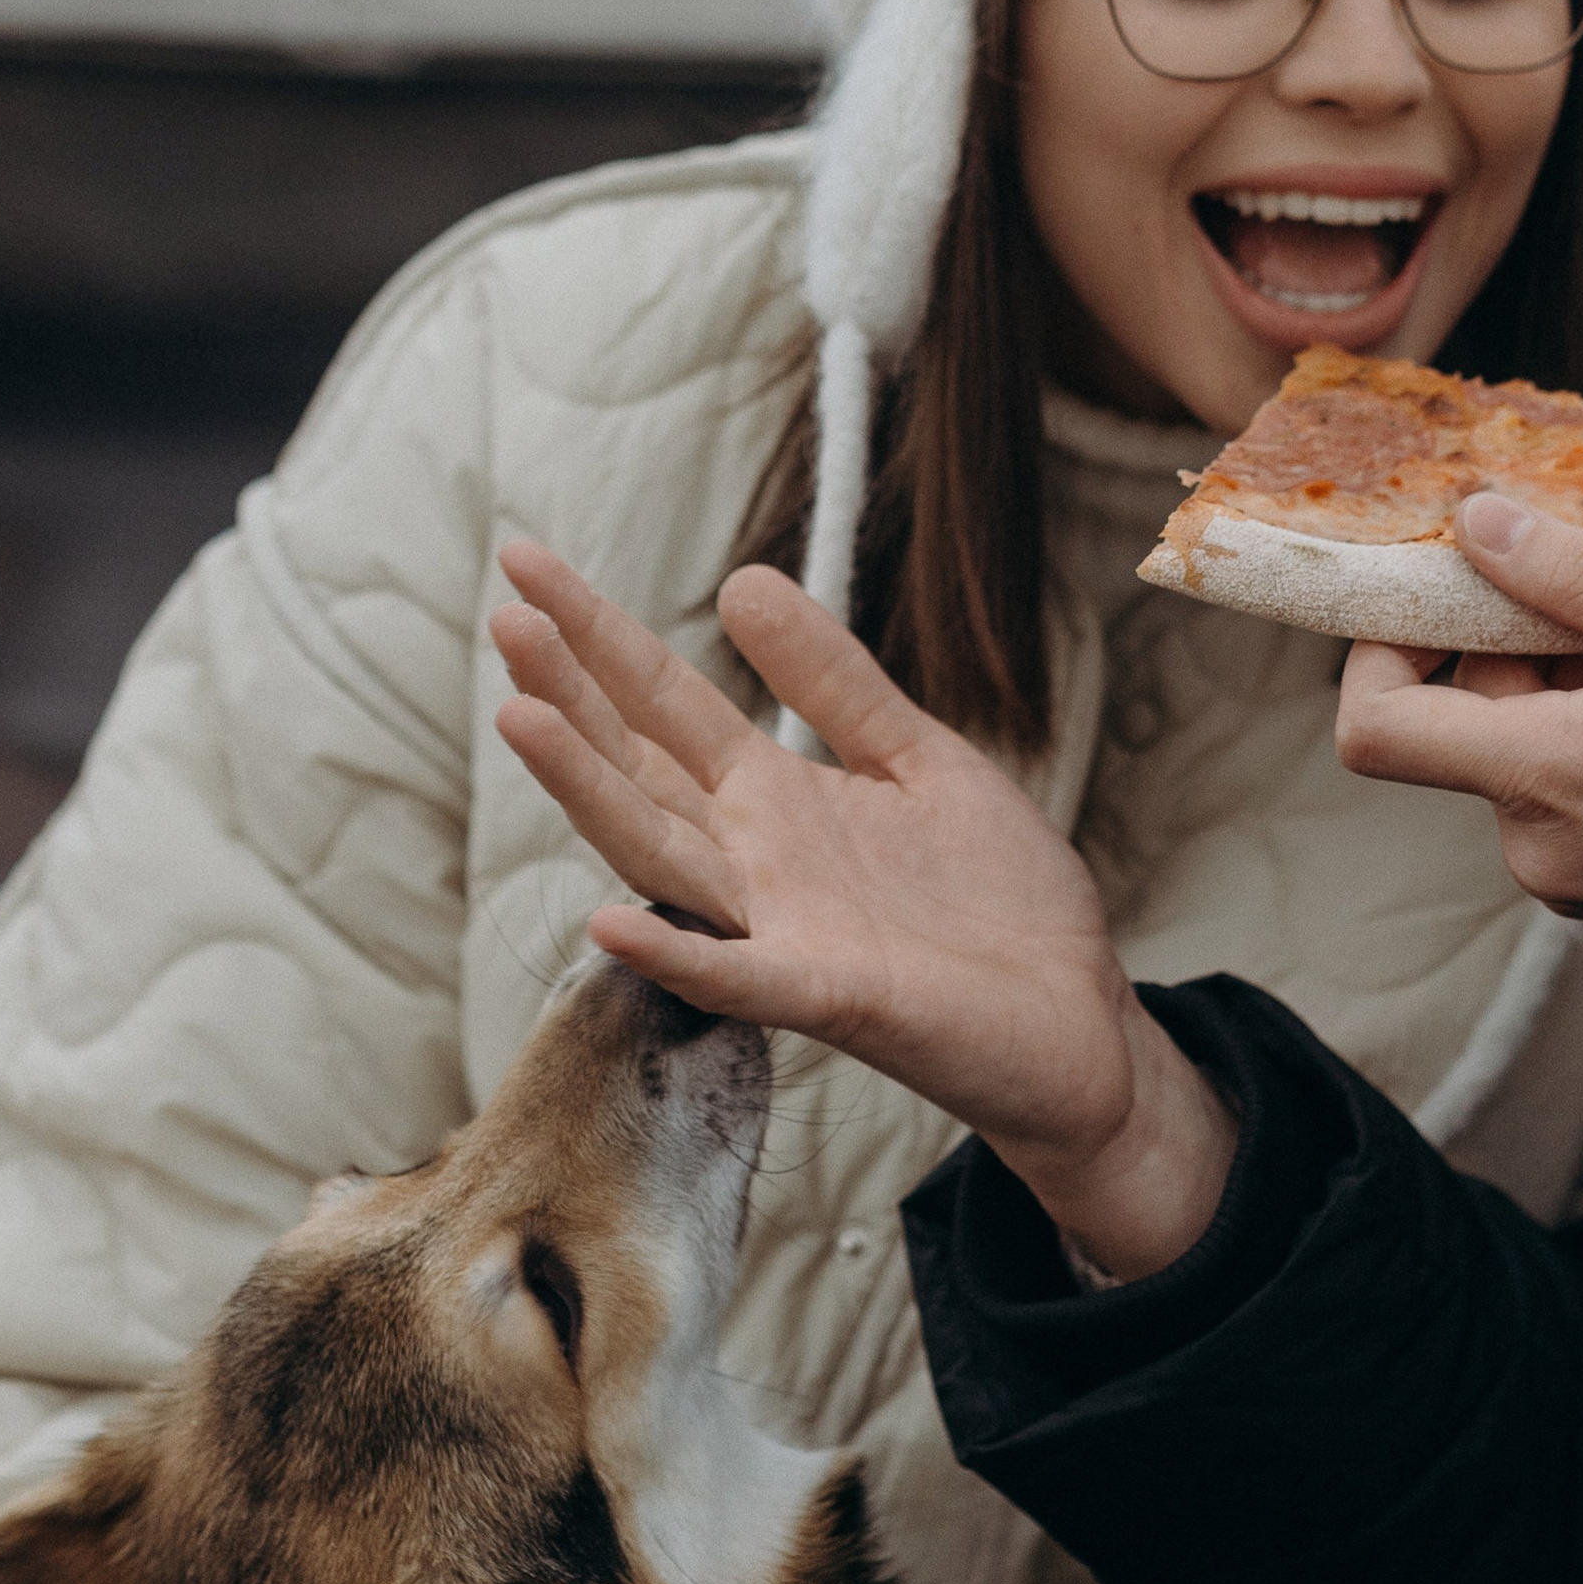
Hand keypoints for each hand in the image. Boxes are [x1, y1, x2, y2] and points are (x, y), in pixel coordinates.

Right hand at [489, 544, 1236, 1279]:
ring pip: (660, 854)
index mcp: (775, 800)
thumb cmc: (996, 899)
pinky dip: (673, 954)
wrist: (1079, 1021)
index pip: (663, 704)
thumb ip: (832, 679)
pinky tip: (607, 921)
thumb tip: (740, 579)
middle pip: (637, 767)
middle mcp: (755, 864)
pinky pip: (737, 977)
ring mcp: (781, 931)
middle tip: (504, 615)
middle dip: (571, 693)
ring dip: (586, 791)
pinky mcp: (831, 996)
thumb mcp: (915, 757)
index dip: (597, 633)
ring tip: (519, 715)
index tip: (525, 562)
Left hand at [1335, 492, 1582, 1095]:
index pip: (1376, 724)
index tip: (1450, 582)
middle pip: (1467, 717)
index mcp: (1548, 780)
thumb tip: (1479, 523)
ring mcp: (1574, 877)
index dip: (1383, 644)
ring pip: (1531, 747)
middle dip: (1530, 641)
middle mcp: (1537, 845)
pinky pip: (1576, 789)